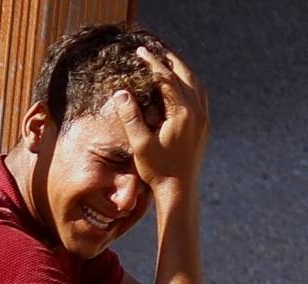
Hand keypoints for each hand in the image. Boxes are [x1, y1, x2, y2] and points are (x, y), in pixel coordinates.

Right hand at [113, 47, 209, 194]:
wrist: (180, 190)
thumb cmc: (158, 170)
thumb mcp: (140, 144)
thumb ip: (130, 117)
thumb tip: (121, 92)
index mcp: (182, 113)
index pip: (166, 79)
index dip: (152, 63)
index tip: (140, 52)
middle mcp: (197, 112)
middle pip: (185, 76)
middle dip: (170, 61)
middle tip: (155, 50)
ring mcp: (203, 119)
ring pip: (196, 84)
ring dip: (182, 70)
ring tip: (168, 62)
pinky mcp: (204, 126)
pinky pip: (199, 96)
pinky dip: (189, 84)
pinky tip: (181, 86)